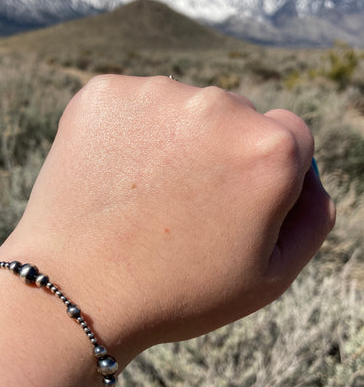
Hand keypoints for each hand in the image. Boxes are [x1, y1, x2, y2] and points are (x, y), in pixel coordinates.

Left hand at [5, 76, 334, 356]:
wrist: (74, 293)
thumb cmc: (176, 293)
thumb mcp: (270, 277)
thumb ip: (312, 218)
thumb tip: (309, 175)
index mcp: (271, 149)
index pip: (290, 136)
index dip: (260, 177)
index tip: (227, 207)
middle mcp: (219, 107)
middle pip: (235, 116)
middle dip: (217, 154)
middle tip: (179, 209)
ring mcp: (157, 94)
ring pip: (181, 108)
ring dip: (171, 140)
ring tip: (141, 198)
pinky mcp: (104, 93)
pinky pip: (132, 106)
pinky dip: (126, 134)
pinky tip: (112, 178)